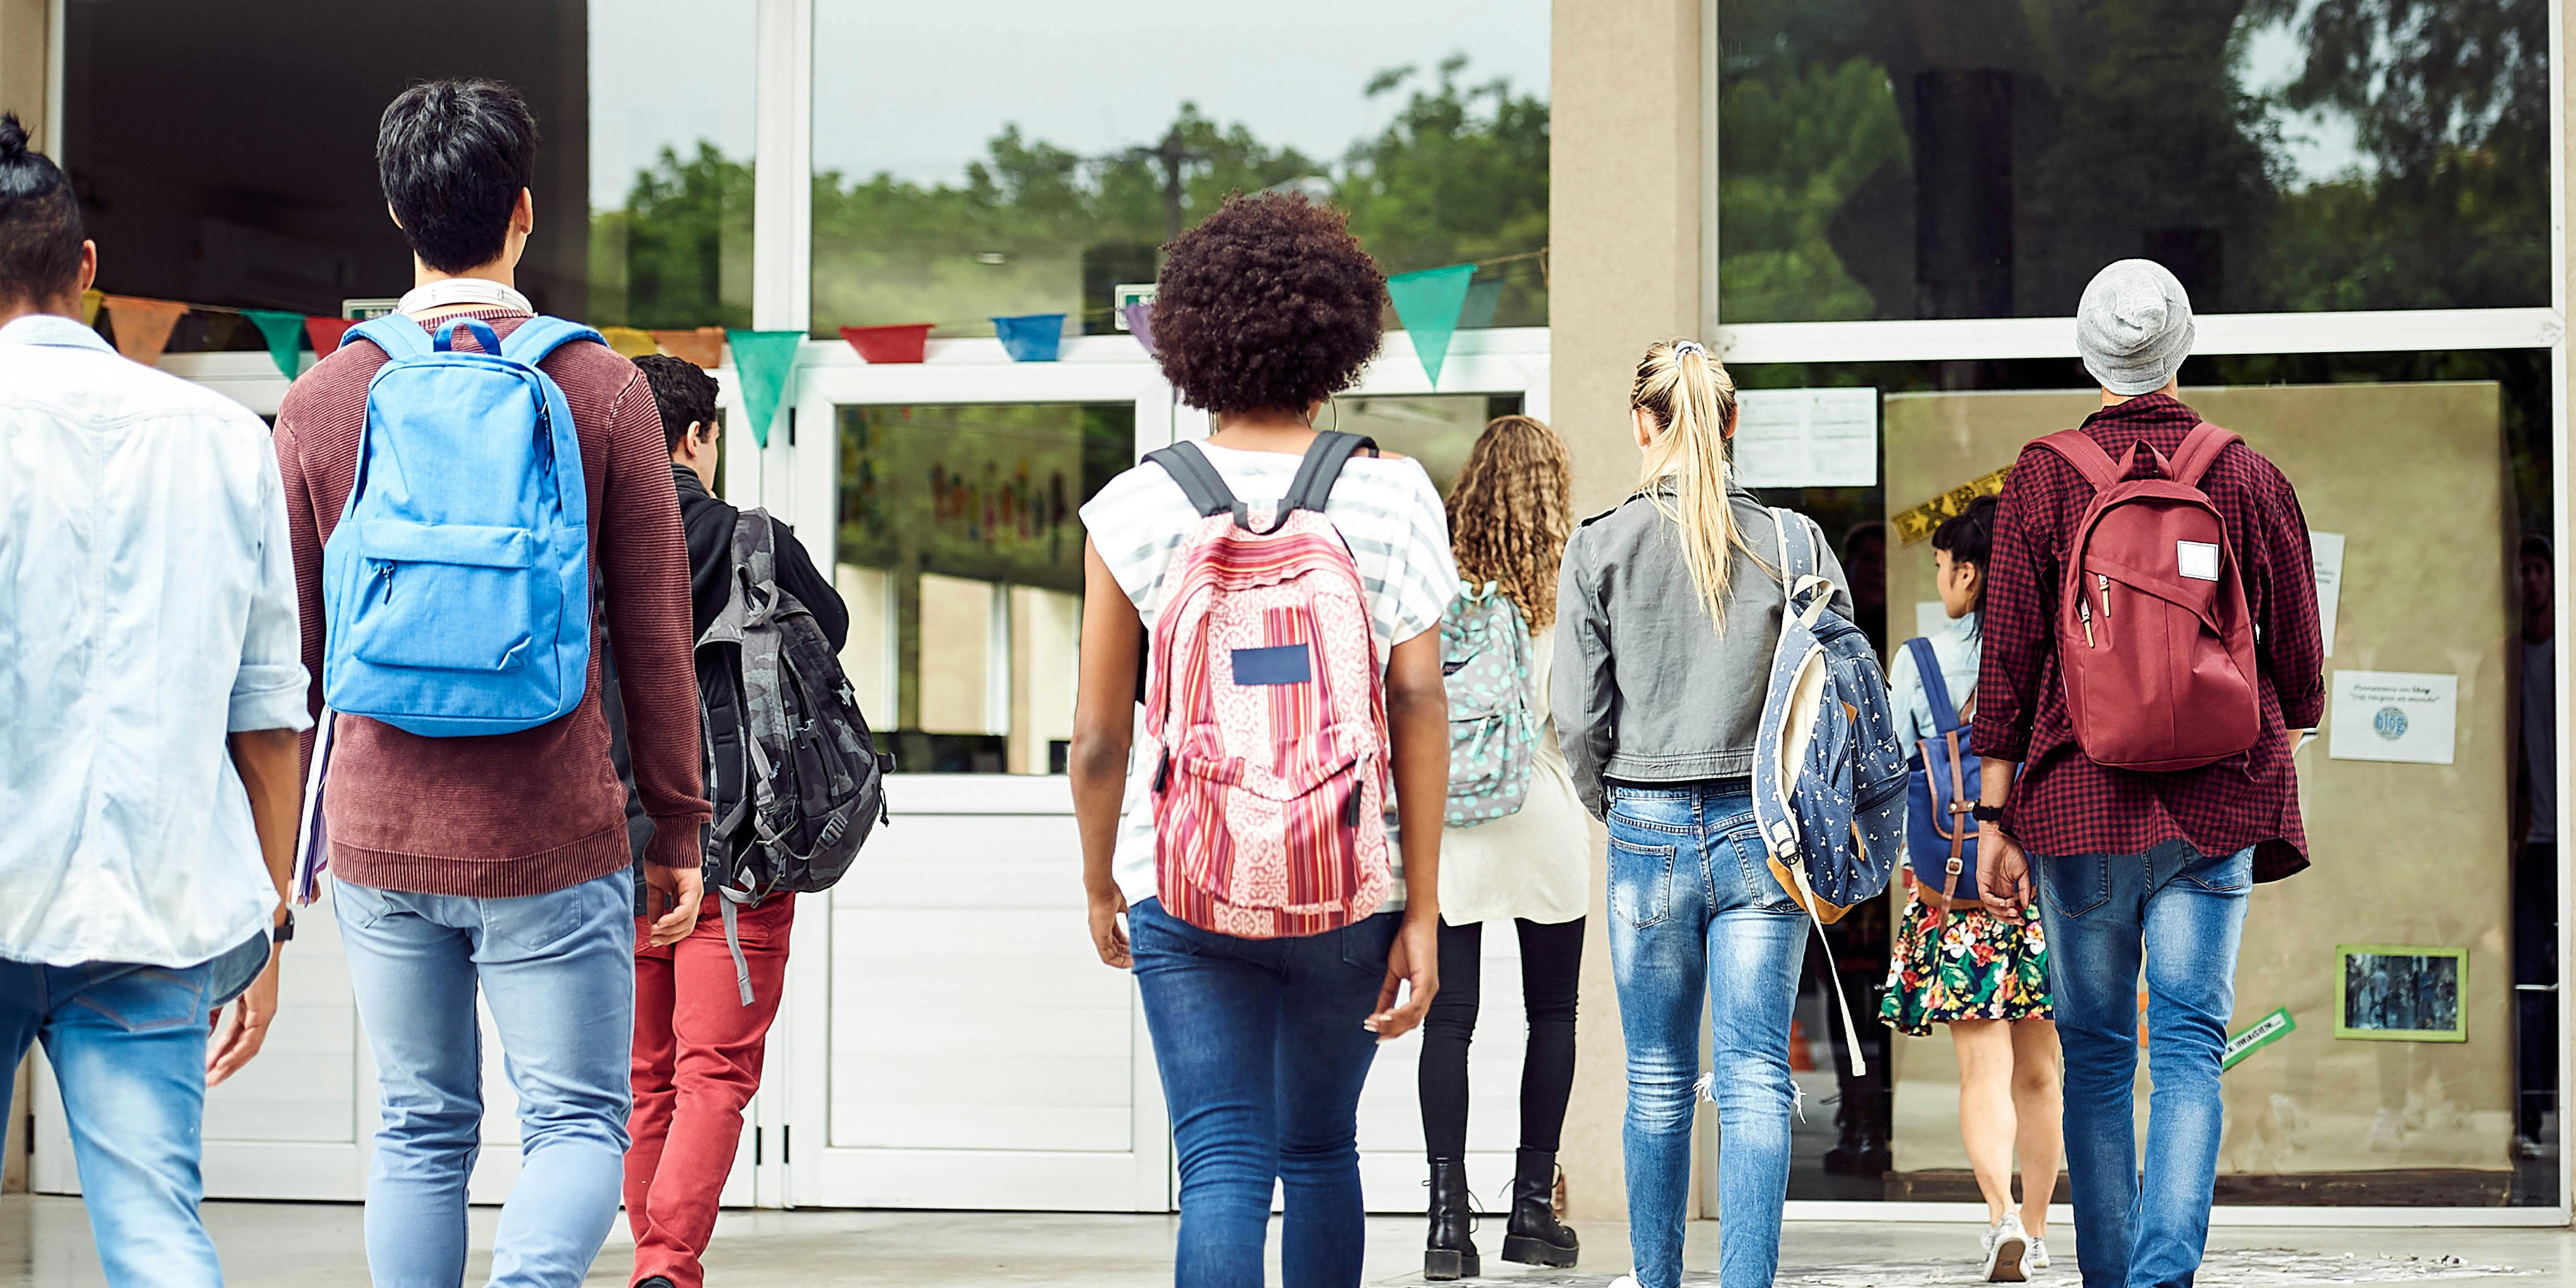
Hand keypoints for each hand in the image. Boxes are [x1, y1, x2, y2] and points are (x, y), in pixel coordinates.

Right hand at [206, 942, 281, 1086]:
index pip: (233, 1036)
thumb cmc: (232, 956)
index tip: (203, 1068)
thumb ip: (210, 1011)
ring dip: (229, 1065)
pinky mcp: (264, 1011)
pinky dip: (236, 1055)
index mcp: (247, 1005)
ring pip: (247, 1047)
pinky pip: (252, 1040)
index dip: (218, 1053)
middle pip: (240, 1046)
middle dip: (222, 1064)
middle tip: (206, 1081)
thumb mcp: (215, 990)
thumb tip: (202, 1032)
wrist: (250, 935)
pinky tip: (222, 1066)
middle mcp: (258, 1011)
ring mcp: (263, 1012)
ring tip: (212, 1079)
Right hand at [644, 864, 703, 947]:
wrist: (669, 837)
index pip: (680, 925)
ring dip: (669, 931)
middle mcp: (692, 897)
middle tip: (653, 940)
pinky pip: (685, 910)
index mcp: (683, 898)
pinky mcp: (693, 887)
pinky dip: (673, 919)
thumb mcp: (655, 886)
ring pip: (687, 922)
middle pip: (685, 928)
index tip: (652, 939)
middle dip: (668, 938)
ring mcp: (695, 893)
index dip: (667, 935)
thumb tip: (653, 922)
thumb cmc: (663, 856)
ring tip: (654, 932)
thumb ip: (655, 904)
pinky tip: (660, 923)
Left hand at [1087, 883, 1131, 968]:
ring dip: (1123, 960)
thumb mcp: (1127, 906)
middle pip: (1114, 947)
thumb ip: (1133, 915)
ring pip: (1111, 954)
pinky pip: (1107, 956)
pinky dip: (1118, 961)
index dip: (1128, 944)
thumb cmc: (1112, 891)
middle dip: (1127, 954)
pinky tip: (1128, 963)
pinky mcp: (1098, 938)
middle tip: (1138, 958)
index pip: (1117, 937)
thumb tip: (1146, 921)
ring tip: (1135, 962)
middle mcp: (1102, 929)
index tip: (1137, 948)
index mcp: (1107, 921)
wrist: (1103, 888)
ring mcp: (1099, 935)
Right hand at [1365, 910, 1439, 1040]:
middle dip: (1390, 1030)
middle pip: (1411, 1023)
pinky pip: (1414, 1005)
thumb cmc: (1408, 942)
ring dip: (1391, 1023)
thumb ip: (1387, 993)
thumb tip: (1378, 1011)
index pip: (1410, 1019)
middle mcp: (1429, 993)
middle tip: (1372, 1030)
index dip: (1393, 1030)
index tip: (1377, 1035)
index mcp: (1422, 992)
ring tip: (1374, 1023)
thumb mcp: (1394, 972)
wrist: (1417, 922)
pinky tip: (1385, 1015)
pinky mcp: (1426, 981)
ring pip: (1412, 1017)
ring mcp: (1429, 988)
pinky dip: (1399, 1013)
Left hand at [1979, 825, 2032, 916]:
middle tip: (2018, 920)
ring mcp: (1987, 885)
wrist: (2003, 836)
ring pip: (1990, 906)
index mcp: (2005, 889)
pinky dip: (1994, 902)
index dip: (2013, 917)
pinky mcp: (1982, 879)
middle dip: (2007, 918)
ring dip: (2001, 912)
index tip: (2023, 920)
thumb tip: (2026, 906)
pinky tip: (2004, 903)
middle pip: (1997, 911)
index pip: (2006, 909)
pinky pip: (1985, 896)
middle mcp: (1995, 889)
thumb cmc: (2013, 852)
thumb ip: (2024, 890)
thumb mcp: (2023, 873)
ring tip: (2013, 911)